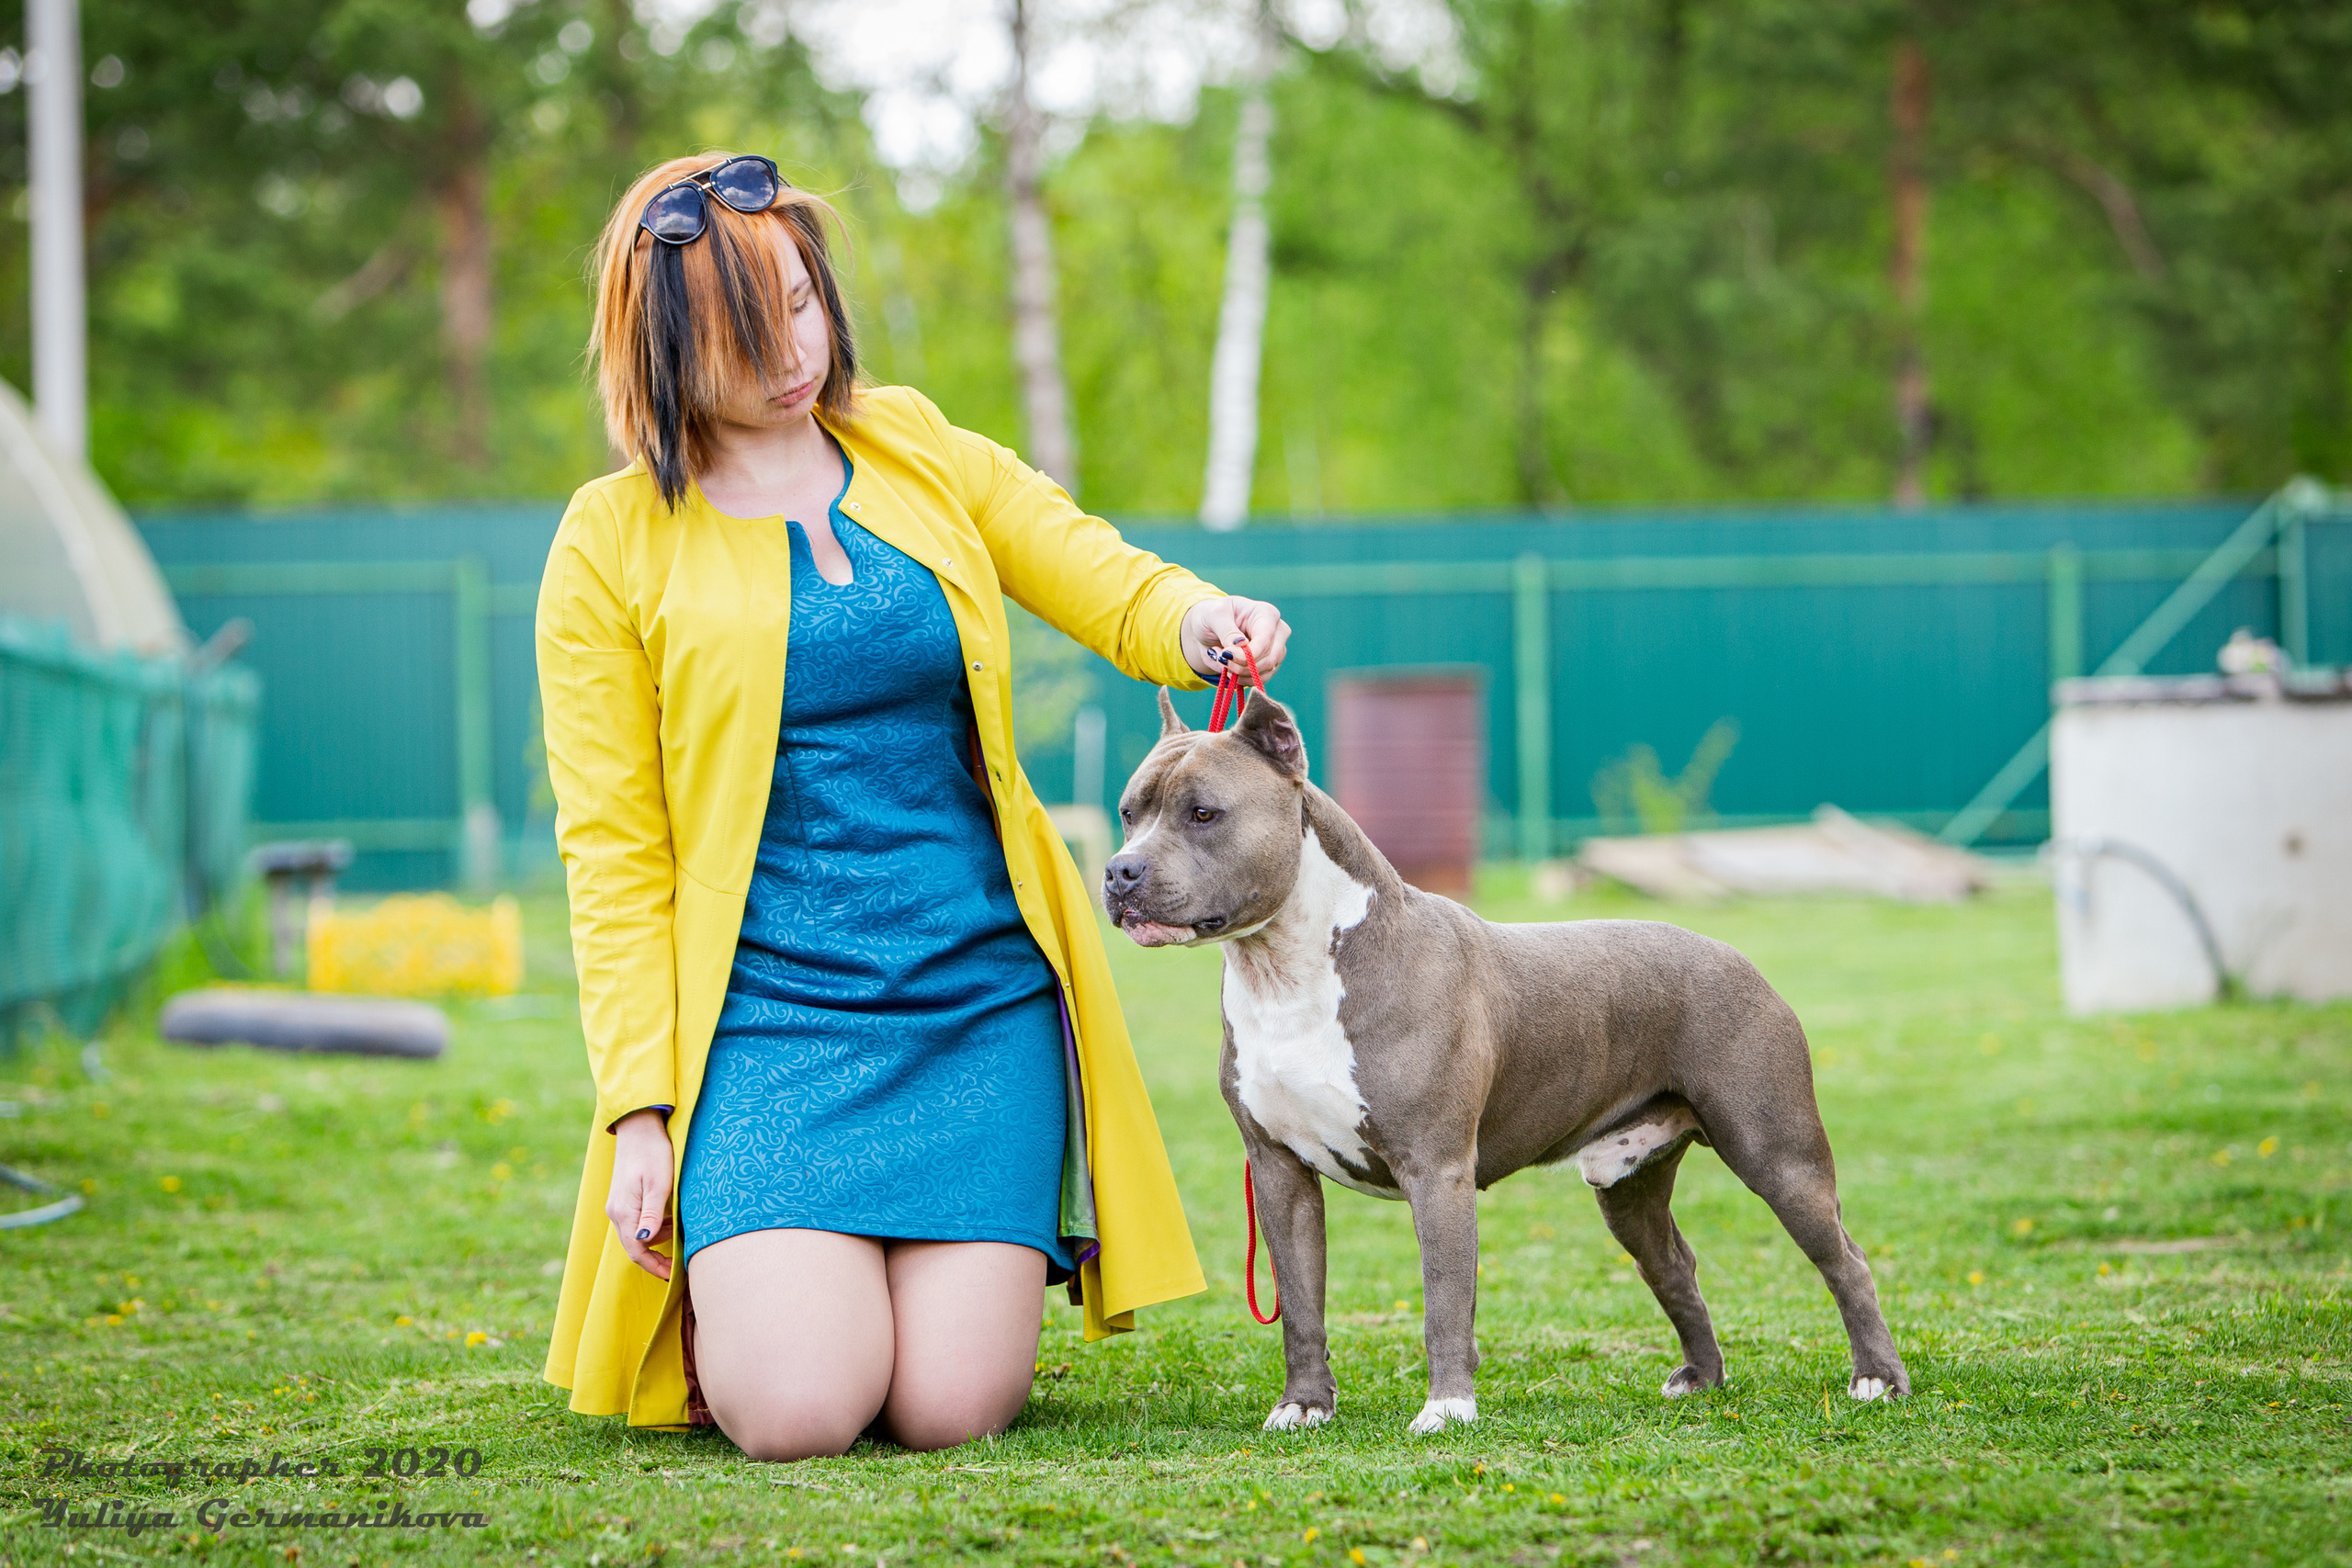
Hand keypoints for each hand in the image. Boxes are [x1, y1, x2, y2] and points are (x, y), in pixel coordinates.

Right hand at [605, 1108, 674, 1280]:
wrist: (639, 1128)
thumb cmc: (653, 1153)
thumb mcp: (658, 1184)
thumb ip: (652, 1214)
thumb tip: (645, 1241)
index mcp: (623, 1212)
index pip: (637, 1251)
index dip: (655, 1267)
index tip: (674, 1276)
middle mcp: (617, 1212)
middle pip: (636, 1246)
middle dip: (658, 1258)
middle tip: (681, 1265)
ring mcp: (619, 1205)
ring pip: (639, 1234)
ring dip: (660, 1239)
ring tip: (683, 1236)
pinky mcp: (625, 1198)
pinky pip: (639, 1221)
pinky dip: (656, 1226)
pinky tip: (672, 1219)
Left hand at [1181, 596, 1290, 682]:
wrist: (1208, 629)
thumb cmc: (1213, 616)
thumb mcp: (1214, 615)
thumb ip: (1227, 630)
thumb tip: (1241, 644)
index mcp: (1266, 614)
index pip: (1264, 641)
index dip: (1246, 654)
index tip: (1225, 655)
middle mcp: (1277, 632)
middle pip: (1268, 660)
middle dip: (1241, 665)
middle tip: (1220, 658)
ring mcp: (1276, 650)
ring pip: (1264, 673)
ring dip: (1238, 673)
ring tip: (1221, 658)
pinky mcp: (1269, 665)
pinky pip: (1259, 680)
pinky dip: (1240, 679)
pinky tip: (1228, 667)